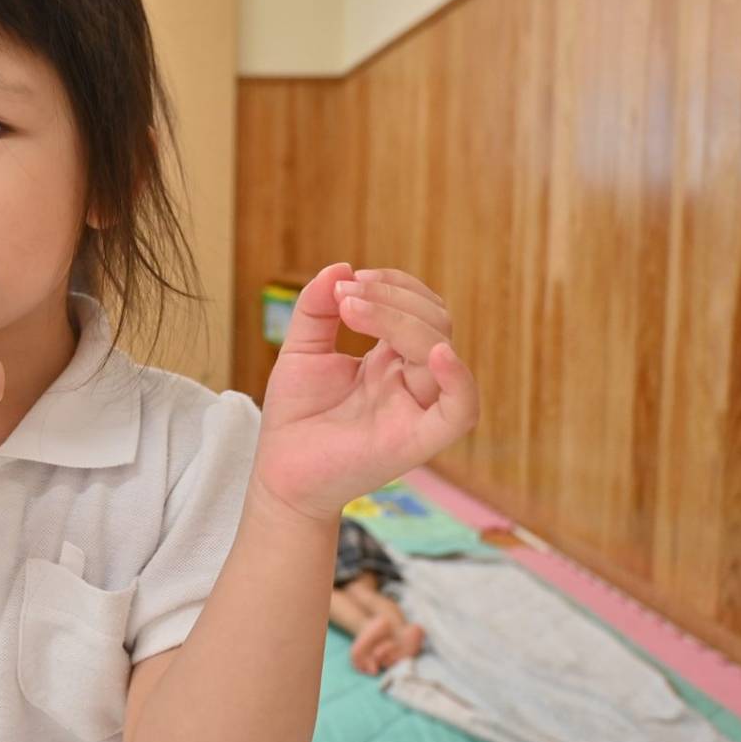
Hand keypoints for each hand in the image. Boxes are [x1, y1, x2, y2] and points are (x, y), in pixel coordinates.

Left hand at [252, 263, 479, 523]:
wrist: (279, 475)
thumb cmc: (295, 417)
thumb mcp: (300, 349)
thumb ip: (316, 307)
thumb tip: (341, 266)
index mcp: (392, 361)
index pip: (419, 309)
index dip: (394, 285)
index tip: (349, 281)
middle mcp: (411, 382)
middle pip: (434, 323)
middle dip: (393, 297)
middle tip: (347, 295)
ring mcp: (417, 409)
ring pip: (439, 350)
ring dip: (400, 319)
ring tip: (352, 308)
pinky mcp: (416, 441)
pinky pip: (460, 411)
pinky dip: (459, 380)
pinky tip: (434, 354)